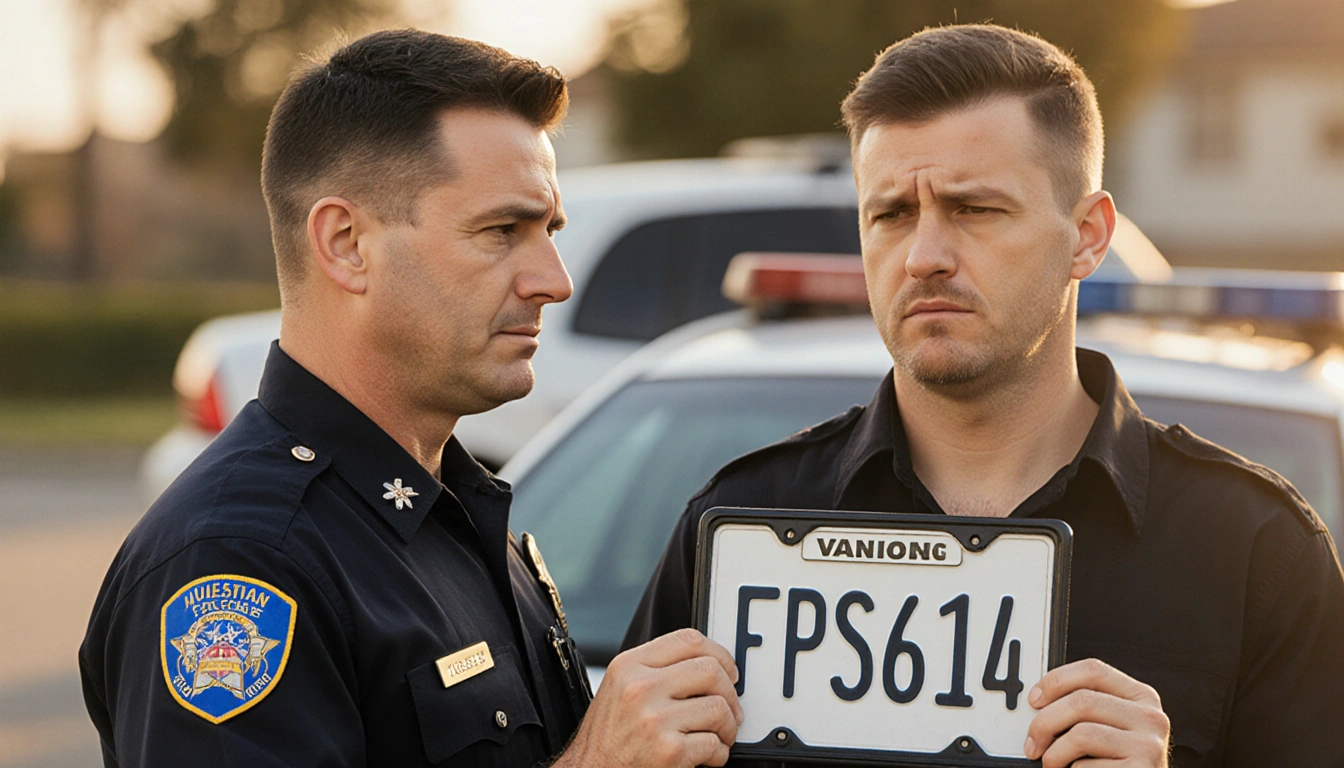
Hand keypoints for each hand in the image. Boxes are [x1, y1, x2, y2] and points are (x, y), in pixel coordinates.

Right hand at [554, 628, 742, 767]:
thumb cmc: (607, 739)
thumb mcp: (620, 689)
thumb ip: (655, 670)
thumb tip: (706, 665)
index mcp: (629, 666)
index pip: (688, 640)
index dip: (718, 654)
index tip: (727, 670)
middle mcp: (640, 688)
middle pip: (710, 670)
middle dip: (729, 693)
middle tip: (729, 710)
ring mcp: (655, 720)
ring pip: (719, 709)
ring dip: (727, 728)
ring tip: (717, 736)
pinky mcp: (670, 752)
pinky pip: (714, 745)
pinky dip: (717, 755)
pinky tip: (705, 757)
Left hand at [1024, 658, 1169, 766]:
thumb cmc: (1119, 761)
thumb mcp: (1111, 725)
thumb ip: (1086, 707)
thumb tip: (1039, 702)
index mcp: (1141, 697)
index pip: (1093, 670)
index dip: (1056, 681)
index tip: (1035, 700)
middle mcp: (1150, 717)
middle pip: (1081, 701)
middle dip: (1044, 723)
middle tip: (1032, 742)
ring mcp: (1147, 745)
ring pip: (1081, 734)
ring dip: (1054, 753)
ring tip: (1051, 763)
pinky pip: (1086, 766)